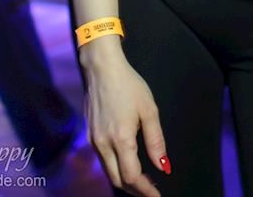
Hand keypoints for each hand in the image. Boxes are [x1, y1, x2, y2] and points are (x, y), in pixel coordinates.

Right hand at [83, 55, 170, 195]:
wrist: (102, 68)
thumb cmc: (129, 85)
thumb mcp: (149, 110)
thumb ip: (156, 140)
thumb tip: (163, 166)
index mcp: (120, 139)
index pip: (132, 177)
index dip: (145, 190)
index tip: (156, 196)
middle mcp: (103, 144)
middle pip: (118, 180)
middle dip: (135, 190)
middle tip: (151, 191)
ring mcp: (93, 140)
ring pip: (108, 171)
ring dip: (124, 180)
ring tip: (141, 180)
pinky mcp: (89, 135)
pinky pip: (102, 160)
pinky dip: (115, 168)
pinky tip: (125, 162)